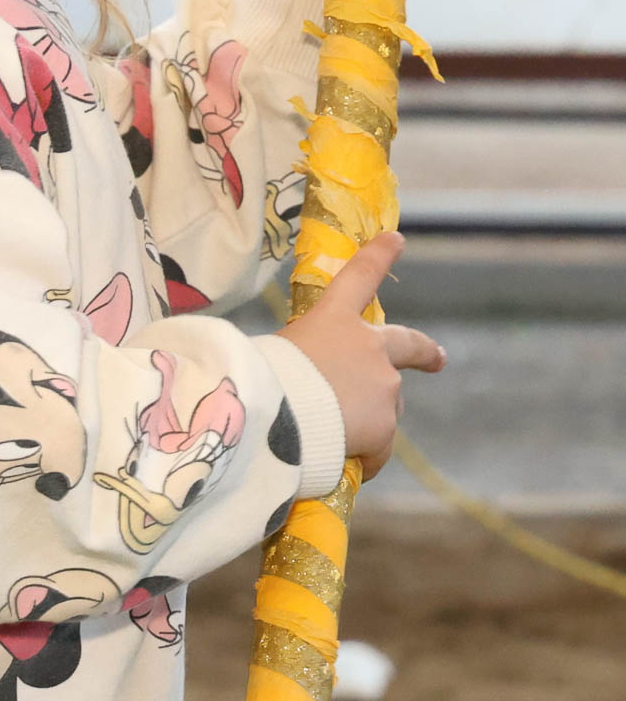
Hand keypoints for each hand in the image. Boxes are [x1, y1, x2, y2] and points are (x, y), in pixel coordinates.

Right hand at [281, 232, 444, 479]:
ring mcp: (383, 386)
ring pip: (387, 406)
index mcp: (333, 317)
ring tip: (338, 436)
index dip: (379, 255)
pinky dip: (365, 455)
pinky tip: (344, 460)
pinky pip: (378, 447)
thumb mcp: (276, 352)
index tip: (395, 240)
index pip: (359, 275)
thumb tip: (301, 385)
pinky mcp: (386, 426)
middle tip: (438, 360)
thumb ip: (303, 359)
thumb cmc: (262, 380)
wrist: (275, 416)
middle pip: (407, 344)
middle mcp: (369, 346)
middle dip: (425, 352)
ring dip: (371, 417)